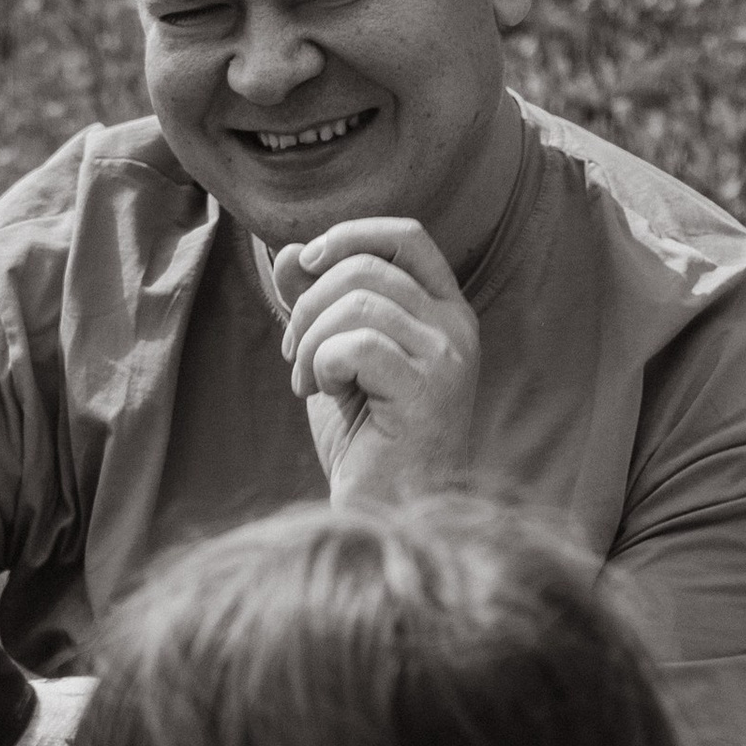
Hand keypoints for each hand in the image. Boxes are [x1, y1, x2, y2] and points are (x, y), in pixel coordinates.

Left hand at [271, 219, 478, 505]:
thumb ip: (317, 303)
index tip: (307, 262)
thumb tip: (287, 255)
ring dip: (311, 339)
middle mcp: (457, 328)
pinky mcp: (429, 391)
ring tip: (306, 381)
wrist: (385, 510)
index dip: (350, 234)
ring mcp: (449, 359)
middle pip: (367, 268)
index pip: (406, 237)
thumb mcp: (333, 357)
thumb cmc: (365, 440)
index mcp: (445, 312)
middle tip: (293, 354)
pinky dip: (323, 364)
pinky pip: (357, 344)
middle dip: (310, 303)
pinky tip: (324, 394)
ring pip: (357, 303)